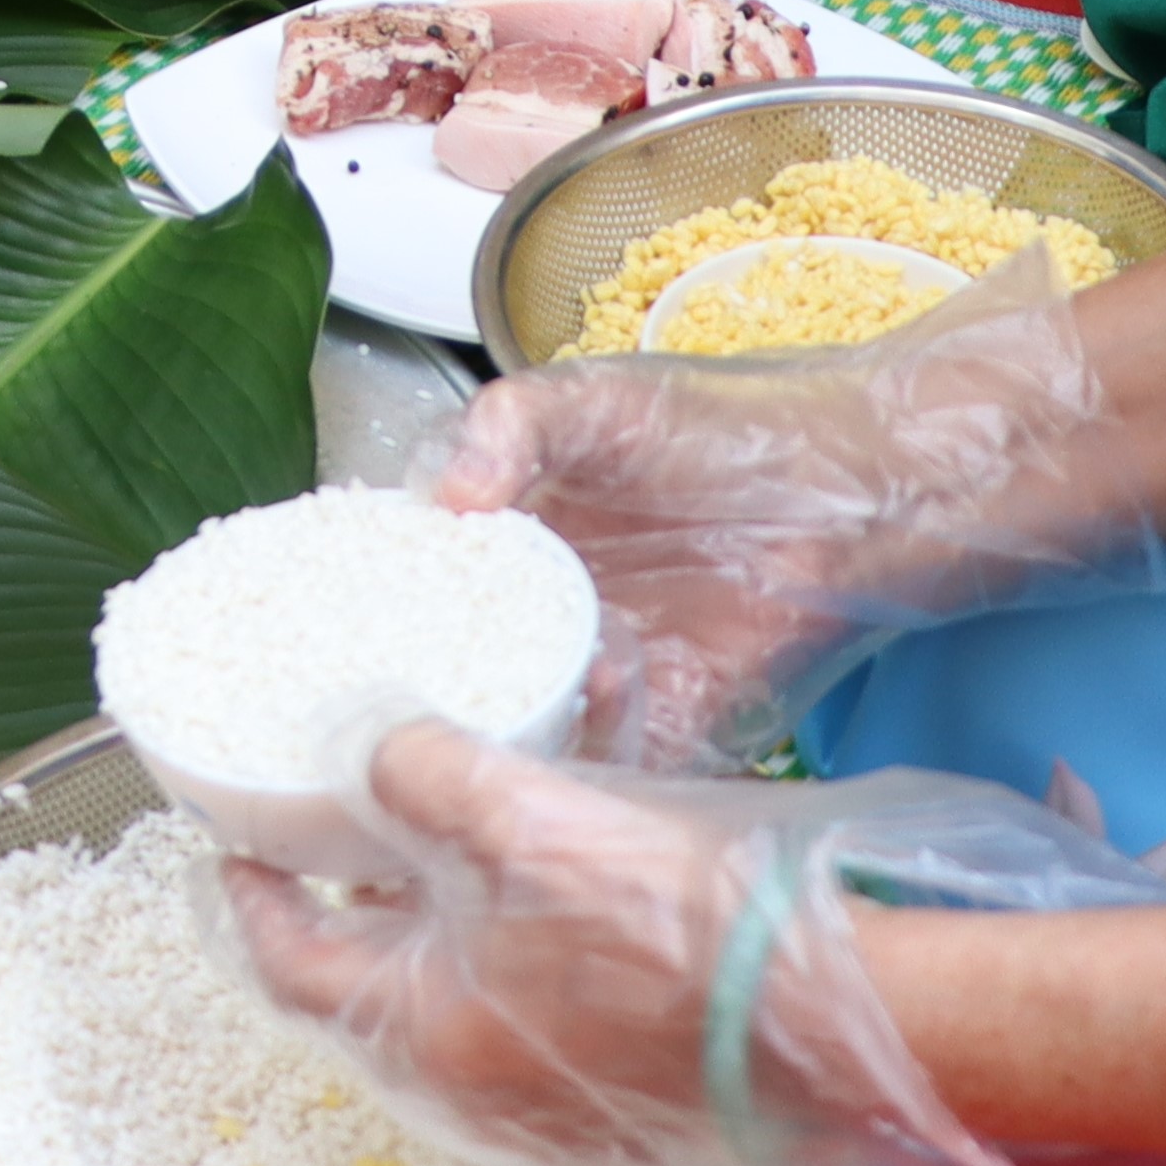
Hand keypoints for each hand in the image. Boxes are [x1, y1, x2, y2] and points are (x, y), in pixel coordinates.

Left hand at [220, 721, 1165, 1165]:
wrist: (834, 1029)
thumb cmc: (677, 936)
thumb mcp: (532, 822)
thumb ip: (429, 776)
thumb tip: (374, 749)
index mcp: (419, 1029)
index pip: (287, 957)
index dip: (255, 885)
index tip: (240, 830)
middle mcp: (465, 1088)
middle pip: (367, 981)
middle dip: (352, 892)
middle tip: (347, 811)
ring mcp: (540, 1106)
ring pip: (453, 992)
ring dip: (440, 911)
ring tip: (457, 820)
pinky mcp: (610, 1100)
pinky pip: (529, 1011)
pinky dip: (515, 942)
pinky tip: (561, 878)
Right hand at [425, 260, 1164, 771]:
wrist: (851, 488)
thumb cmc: (729, 428)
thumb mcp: (597, 399)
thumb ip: (510, 424)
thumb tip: (442, 496)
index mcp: (512, 541)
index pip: (414, 587)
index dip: (363, 612)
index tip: (313, 632)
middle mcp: (545, 617)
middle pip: (455, 676)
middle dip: (416, 700)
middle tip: (367, 718)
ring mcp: (601, 674)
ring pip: (522, 730)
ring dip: (503, 736)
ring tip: (477, 726)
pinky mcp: (665, 723)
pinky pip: (611, 766)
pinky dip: (590, 766)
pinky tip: (585, 727)